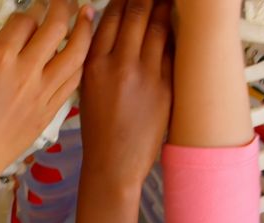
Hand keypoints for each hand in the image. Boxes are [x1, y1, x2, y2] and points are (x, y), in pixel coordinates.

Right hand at [0, 0, 94, 177]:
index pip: (25, 19)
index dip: (28, 9)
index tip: (29, 9)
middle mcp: (25, 72)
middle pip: (56, 26)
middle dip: (63, 6)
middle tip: (64, 2)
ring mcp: (41, 93)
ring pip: (76, 52)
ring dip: (85, 29)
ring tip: (88, 16)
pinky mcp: (48, 112)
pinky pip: (74, 81)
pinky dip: (81, 63)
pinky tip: (81, 54)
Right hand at [80, 0, 171, 183]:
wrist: (113, 164)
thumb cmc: (100, 131)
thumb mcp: (87, 89)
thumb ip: (97, 58)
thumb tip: (109, 31)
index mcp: (94, 65)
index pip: (109, 17)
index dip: (121, 0)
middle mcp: (118, 65)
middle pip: (135, 13)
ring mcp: (144, 75)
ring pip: (157, 27)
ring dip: (164, 6)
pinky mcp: (165, 87)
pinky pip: (172, 51)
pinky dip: (174, 34)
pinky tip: (176, 25)